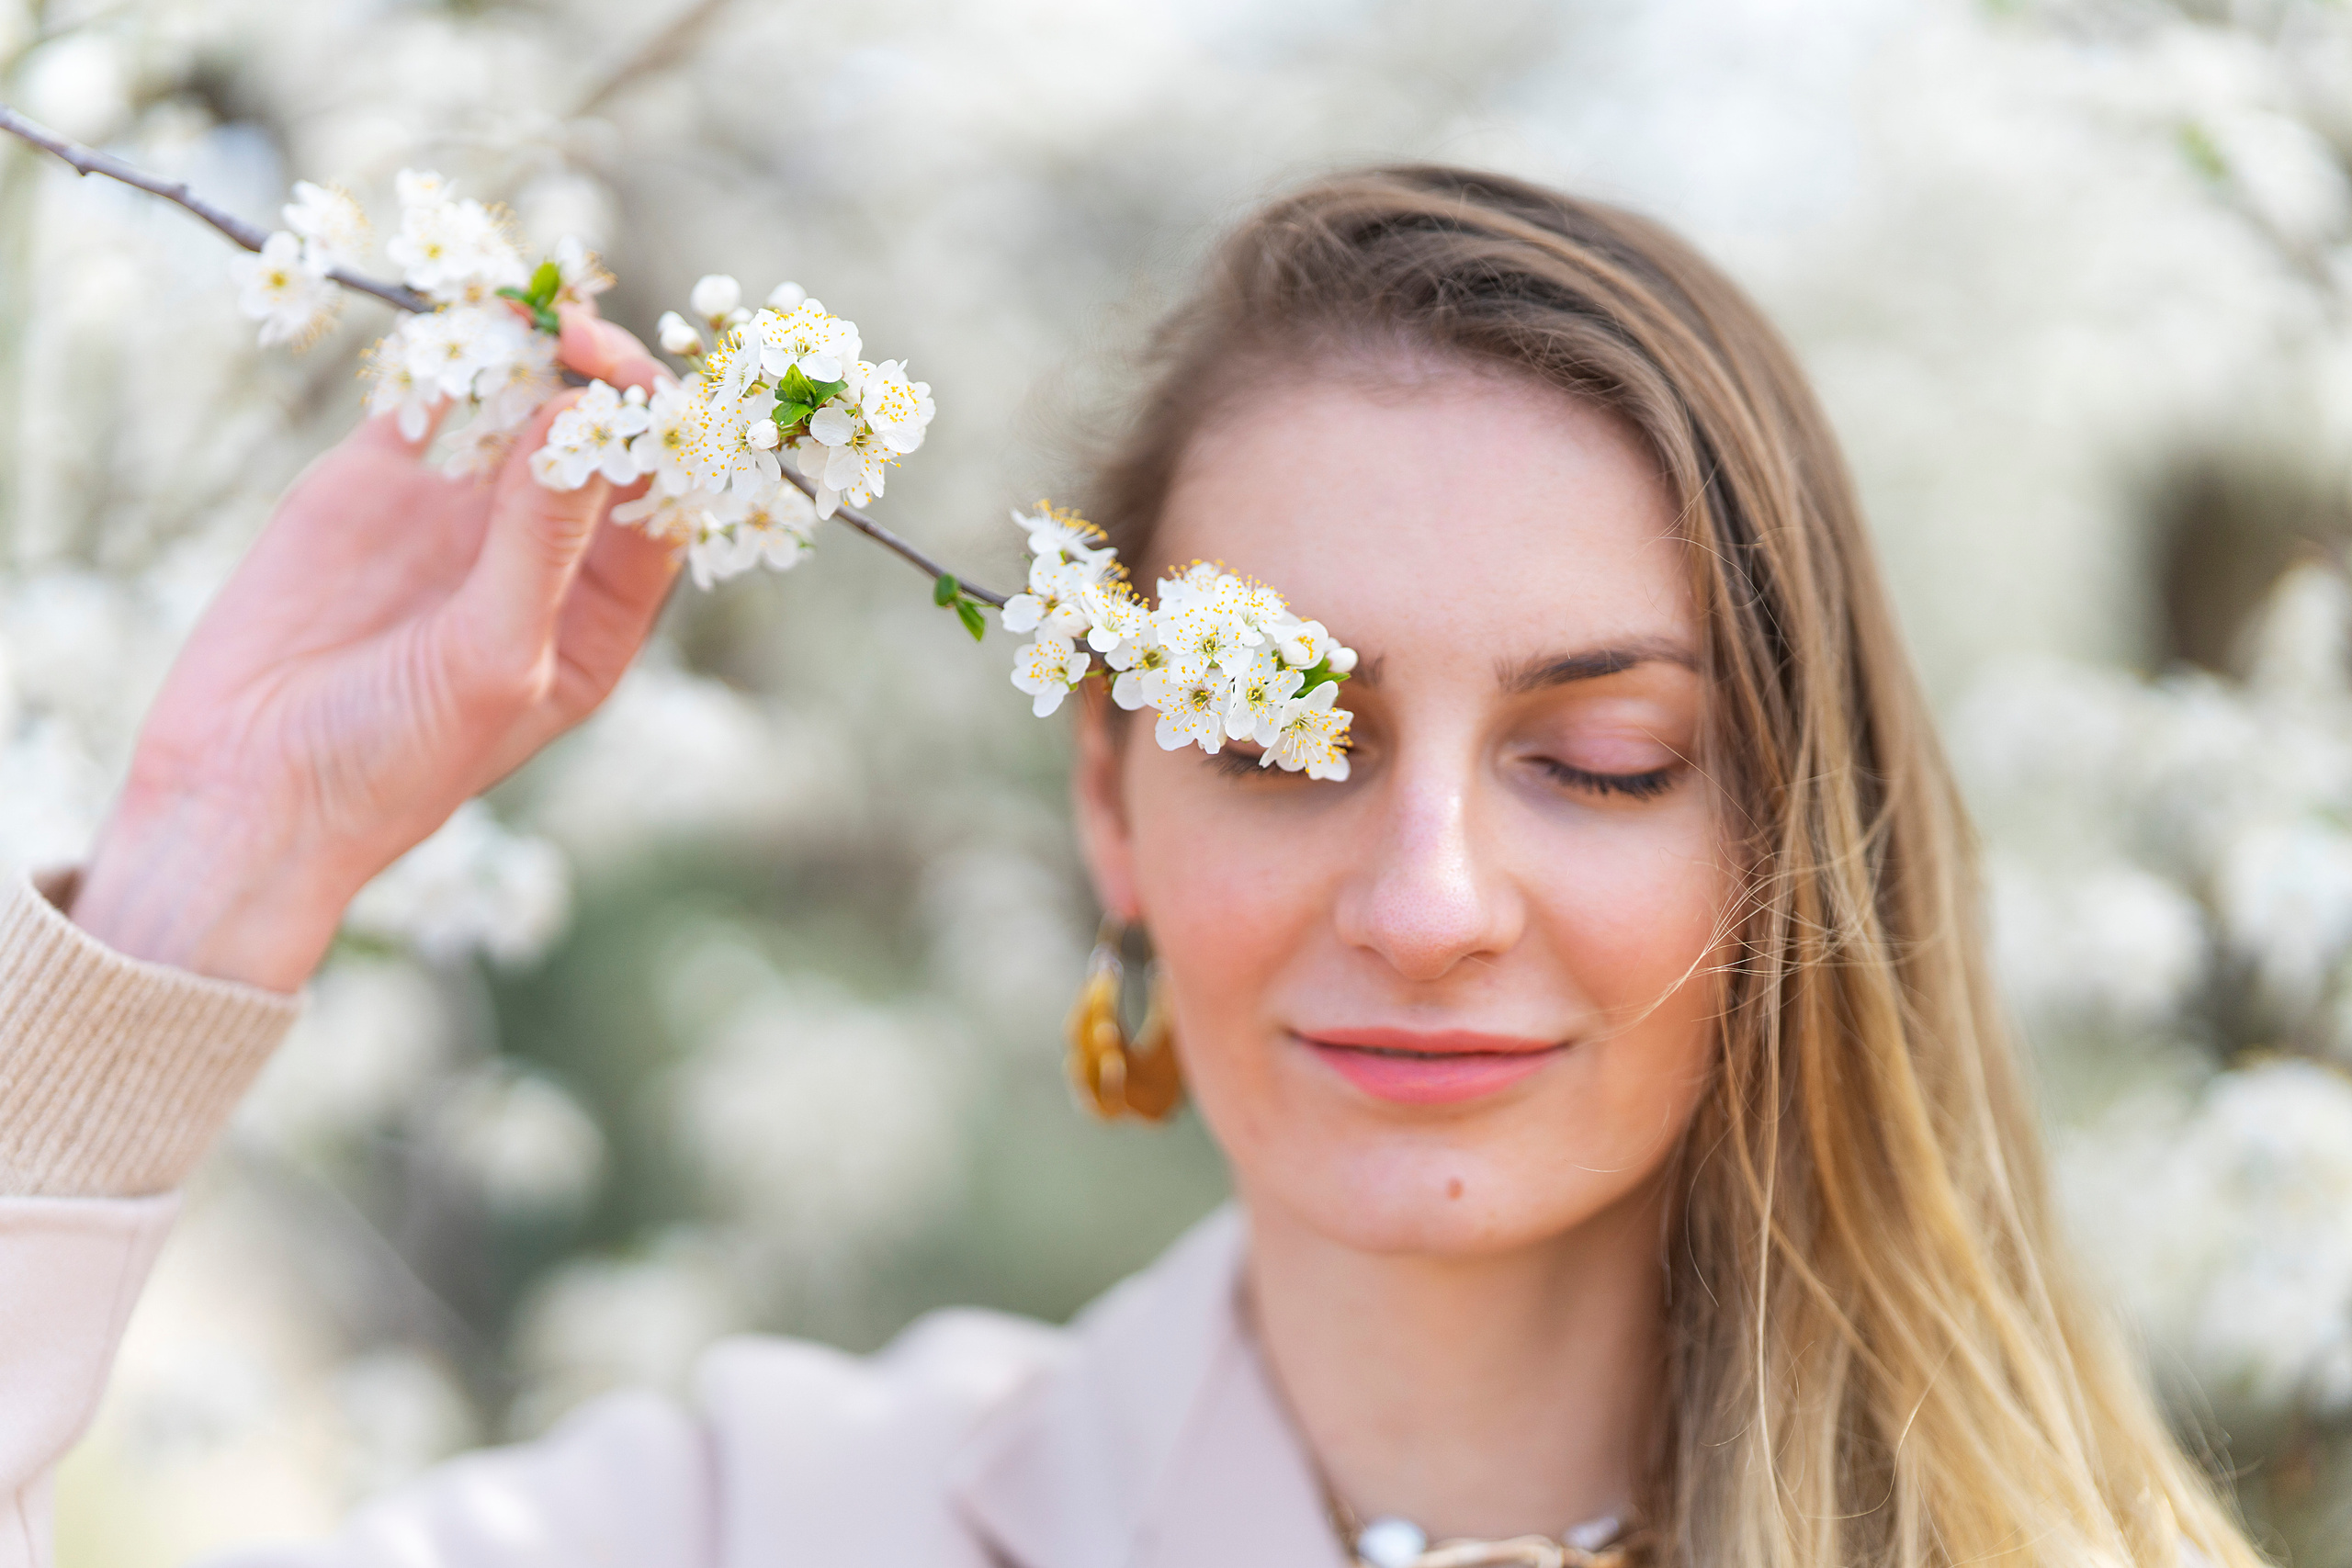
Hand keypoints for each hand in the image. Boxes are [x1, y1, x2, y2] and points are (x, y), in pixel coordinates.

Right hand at [69, 307, 678, 991]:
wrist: (246, 789)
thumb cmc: (396, 760)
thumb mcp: (490, 657)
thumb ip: (538, 541)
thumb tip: (584, 419)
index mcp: (599, 614)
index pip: (662, 509)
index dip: (672, 447)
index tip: (668, 394)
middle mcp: (542, 552)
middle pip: (601, 443)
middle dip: (608, 383)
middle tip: (590, 335)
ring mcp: (461, 510)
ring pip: (521, 404)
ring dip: (535, 351)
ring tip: (535, 304)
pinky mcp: (376, 480)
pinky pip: (430, 396)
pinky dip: (449, 352)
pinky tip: (463, 315)